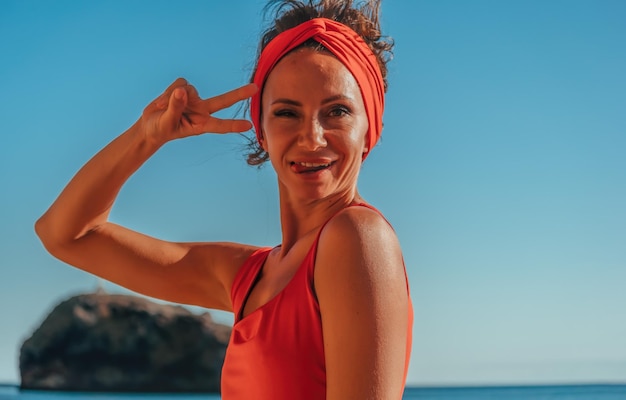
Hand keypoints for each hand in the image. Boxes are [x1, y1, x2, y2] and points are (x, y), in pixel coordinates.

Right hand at [140, 78, 256, 143]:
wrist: (150, 125)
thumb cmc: (160, 129)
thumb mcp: (166, 122)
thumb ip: (175, 107)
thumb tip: (182, 90)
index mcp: (200, 124)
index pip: (220, 125)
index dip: (234, 125)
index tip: (249, 125)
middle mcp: (201, 111)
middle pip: (223, 101)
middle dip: (239, 94)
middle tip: (255, 88)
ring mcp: (194, 100)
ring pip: (190, 89)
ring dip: (174, 96)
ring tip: (163, 108)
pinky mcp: (184, 90)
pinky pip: (180, 83)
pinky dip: (169, 92)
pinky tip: (163, 101)